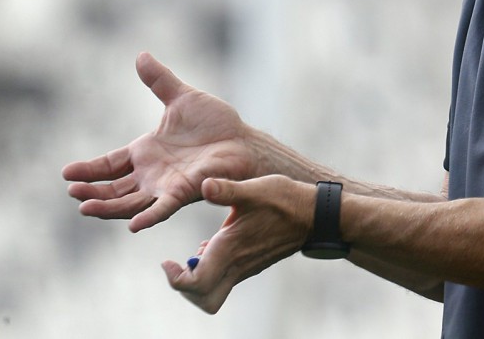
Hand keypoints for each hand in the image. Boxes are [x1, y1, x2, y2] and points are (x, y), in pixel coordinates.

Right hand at [62, 52, 261, 231]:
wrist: (243, 140)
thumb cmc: (216, 122)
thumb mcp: (182, 97)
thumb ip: (160, 80)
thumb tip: (140, 55)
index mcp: (146, 152)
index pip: (109, 164)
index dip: (89, 170)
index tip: (66, 173)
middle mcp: (151, 173)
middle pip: (114, 188)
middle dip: (92, 192)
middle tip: (72, 191)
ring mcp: (165, 186)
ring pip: (130, 203)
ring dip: (108, 207)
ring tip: (85, 207)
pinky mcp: (184, 193)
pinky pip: (163, 208)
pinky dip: (148, 217)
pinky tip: (132, 225)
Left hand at [162, 176, 314, 313]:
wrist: (315, 216)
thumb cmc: (286, 200)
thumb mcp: (255, 189)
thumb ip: (227, 189)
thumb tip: (204, 184)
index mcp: (231, 249)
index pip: (196, 284)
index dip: (175, 278)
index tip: (167, 260)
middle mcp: (237, 265)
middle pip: (203, 299)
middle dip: (184, 288)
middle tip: (177, 265)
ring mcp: (246, 268)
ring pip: (213, 292)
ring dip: (197, 281)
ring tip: (192, 255)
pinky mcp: (252, 264)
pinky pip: (224, 279)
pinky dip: (210, 271)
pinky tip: (212, 246)